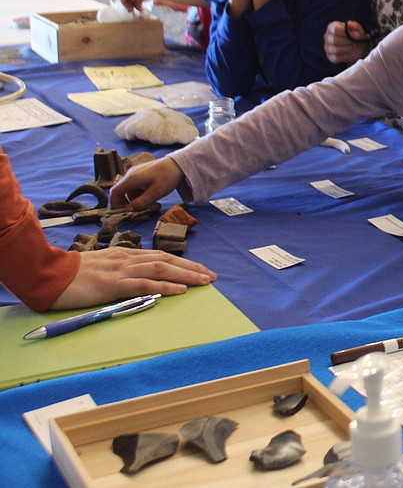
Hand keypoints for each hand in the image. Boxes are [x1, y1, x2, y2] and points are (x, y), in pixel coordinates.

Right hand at [51, 247, 215, 309]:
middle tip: (212, 276)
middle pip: (166, 259)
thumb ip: (119, 270)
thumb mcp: (100, 268)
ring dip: (186, 275)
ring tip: (205, 282)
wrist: (48, 275)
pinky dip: (165, 285)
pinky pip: (145, 284)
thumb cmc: (71, 275)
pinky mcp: (113, 284)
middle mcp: (126, 258)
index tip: (200, 269)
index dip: (182, 262)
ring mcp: (120, 270)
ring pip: (161, 269)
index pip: (159, 256)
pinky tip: (181, 290)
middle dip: (192, 267)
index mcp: (123, 254)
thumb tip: (137, 279)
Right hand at [110, 158, 184, 210]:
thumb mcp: (155, 193)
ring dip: (136, 197)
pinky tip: (152, 194)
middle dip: (128, 202)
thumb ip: (140, 203)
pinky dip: (141, 192)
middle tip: (139, 209)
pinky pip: (137, 185)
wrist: (179, 163)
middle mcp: (131, 174)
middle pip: (122, 191)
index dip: (116, 203)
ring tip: (150, 201)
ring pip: (130, 189)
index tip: (123, 212)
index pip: (114, 192)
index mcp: (131, 179)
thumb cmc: (167, 177)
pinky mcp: (143, 172)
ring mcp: (136, 172)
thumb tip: (129, 210)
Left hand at [118, 0, 147, 11]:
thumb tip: (139, 8)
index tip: (134, 6)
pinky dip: (127, 5)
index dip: (130, 0)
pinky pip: (122, 0)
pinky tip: (132, 9)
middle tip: (133, 9)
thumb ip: (138, 1)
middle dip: (129, 3)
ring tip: (133, 10)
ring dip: (128, 5)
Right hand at [324, 20, 371, 64]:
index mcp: (331, 27)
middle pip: (334, 40)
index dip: (346, 33)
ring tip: (353, 46)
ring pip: (335, 50)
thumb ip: (354, 25)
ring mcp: (327, 47)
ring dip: (347, 48)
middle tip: (355, 42)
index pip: (334, 29)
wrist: (359, 47)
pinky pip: (336, 58)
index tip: (357, 35)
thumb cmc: (356, 35)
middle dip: (347, 42)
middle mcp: (327, 37)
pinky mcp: (330, 57)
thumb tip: (349, 24)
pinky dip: (345, 56)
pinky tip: (350, 52)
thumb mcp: (357, 28)